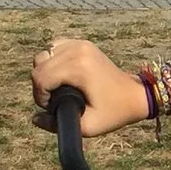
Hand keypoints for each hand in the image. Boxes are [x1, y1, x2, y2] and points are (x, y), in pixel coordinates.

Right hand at [29, 37, 154, 136]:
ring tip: (58, 89)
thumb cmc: (114, 112)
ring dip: (45, 73)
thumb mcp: (87, 126)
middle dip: (41, 85)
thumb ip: (56, 125)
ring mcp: (80, 44)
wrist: (135, 95)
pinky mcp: (82, 43)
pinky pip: (54, 48)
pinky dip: (52, 62)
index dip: (40, 97)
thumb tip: (35, 118)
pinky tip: (62, 76)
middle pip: (39, 64)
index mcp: (79, 67)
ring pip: (44, 54)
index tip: (52, 107)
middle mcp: (78, 50)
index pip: (40, 77)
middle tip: (55, 100)